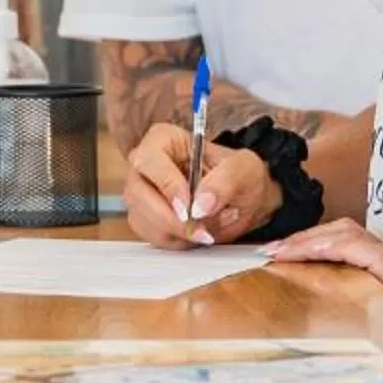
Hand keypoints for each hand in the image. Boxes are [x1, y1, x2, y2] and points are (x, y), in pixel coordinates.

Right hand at [123, 121, 279, 250]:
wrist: (243, 199)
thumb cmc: (241, 175)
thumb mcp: (244, 170)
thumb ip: (224, 182)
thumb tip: (201, 205)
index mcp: (163, 139)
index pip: (149, 161)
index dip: (167, 187)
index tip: (188, 209)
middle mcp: (145, 166)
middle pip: (137, 195)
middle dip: (170, 220)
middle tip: (201, 231)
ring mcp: (141, 194)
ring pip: (142, 221)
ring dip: (177, 233)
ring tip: (209, 228)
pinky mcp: (146, 219)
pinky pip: (151, 238)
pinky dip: (177, 242)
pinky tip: (197, 234)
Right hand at [263, 218, 382, 331]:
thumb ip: (361, 325)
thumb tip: (315, 325)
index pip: (350, 244)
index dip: (312, 245)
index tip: (282, 254)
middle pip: (349, 233)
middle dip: (309, 238)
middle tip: (275, 251)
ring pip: (353, 239)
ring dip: (318, 243)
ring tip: (286, 254)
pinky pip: (359, 253)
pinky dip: (331, 254)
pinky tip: (312, 265)